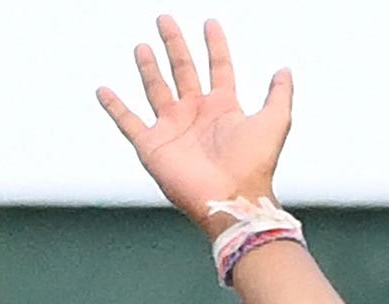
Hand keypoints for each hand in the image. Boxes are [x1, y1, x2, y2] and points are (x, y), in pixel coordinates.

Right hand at [97, 16, 291, 236]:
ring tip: (143, 46)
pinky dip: (114, 107)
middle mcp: (197, 114)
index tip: (210, 23)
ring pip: (156, 89)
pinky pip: (128, 122)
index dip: (215, 46)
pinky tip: (103, 90)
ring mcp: (173, 128)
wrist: (232, 198)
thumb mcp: (275, 122)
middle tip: (166, 20)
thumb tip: (285, 70)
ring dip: (149, 67)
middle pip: (183, 70)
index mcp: (223, 108)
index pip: (218, 68)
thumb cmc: (254, 166)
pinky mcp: (152, 145)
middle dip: (175, 44)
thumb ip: (279, 95)